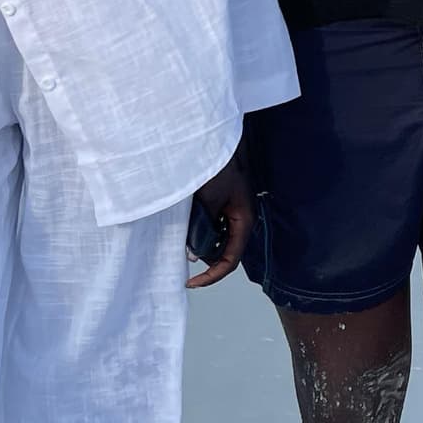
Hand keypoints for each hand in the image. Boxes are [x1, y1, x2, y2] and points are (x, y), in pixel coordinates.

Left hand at [186, 154, 254, 288]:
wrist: (216, 139)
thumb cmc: (219, 164)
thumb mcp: (209, 200)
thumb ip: (203, 227)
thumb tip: (194, 253)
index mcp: (243, 221)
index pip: (230, 260)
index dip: (211, 276)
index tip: (191, 282)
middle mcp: (239, 219)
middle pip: (221, 251)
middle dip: (201, 254)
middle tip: (180, 251)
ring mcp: (229, 211)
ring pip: (213, 237)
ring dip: (198, 238)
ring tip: (182, 229)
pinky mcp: (220, 203)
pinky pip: (209, 224)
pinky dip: (197, 226)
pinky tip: (185, 217)